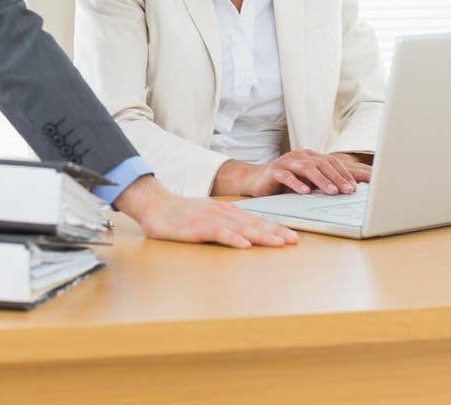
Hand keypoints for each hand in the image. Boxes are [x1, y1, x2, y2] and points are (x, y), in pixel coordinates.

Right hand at [114, 175, 298, 248]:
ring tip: (278, 243)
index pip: (256, 220)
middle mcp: (223, 213)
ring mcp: (212, 219)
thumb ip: (225, 224)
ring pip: (242, 228)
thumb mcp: (207, 216)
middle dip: (276, 232)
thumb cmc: (180, 215)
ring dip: (262, 236)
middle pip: (254, 224)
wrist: (156, 205)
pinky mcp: (198, 228)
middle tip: (295, 240)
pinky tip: (245, 246)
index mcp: (227, 211)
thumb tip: (244, 235)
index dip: (275, 228)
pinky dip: (233, 239)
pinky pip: (219, 234)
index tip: (292, 236)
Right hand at [212, 149, 371, 197]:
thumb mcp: (307, 182)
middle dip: (338, 178)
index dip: (346, 173)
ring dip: (322, 181)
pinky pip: (287, 176)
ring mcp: (287, 161)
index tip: (358, 186)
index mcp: (311, 156)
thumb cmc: (285, 183)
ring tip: (332, 192)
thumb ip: (323, 183)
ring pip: (307, 169)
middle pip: (323, 164)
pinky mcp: (274, 170)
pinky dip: (297, 184)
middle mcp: (300, 155)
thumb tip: (348, 190)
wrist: (256, 180)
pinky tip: (305, 192)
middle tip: (349, 191)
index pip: (332, 162)